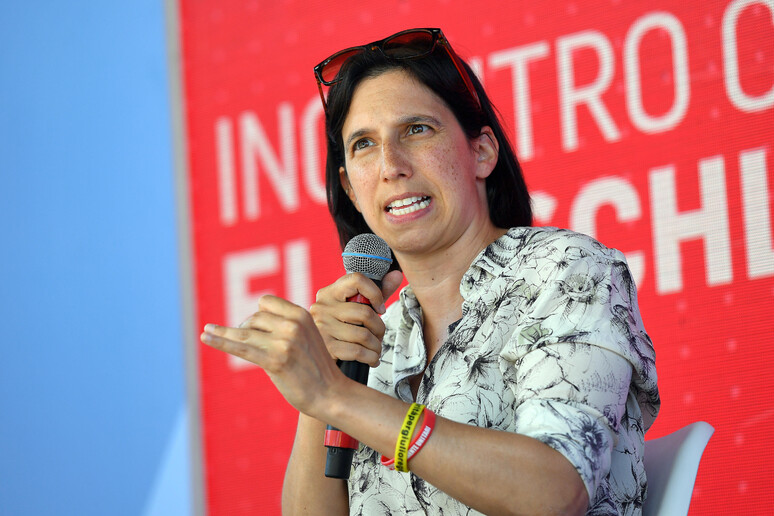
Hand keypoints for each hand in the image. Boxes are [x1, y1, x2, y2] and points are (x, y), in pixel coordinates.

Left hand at [200, 295, 343, 415]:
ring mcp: (284, 342)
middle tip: (250, 347)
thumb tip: (252, 319)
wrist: (330, 394)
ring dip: (227, 334)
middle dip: (247, 329)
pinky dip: (220, 340)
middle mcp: (293, 325)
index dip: (258, 314)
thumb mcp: (307, 336)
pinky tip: (206, 336)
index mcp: (301, 315)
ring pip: (245, 331)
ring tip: (209, 333)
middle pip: (254, 318)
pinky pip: (242, 347)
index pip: (265, 302)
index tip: (257, 328)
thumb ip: (286, 324)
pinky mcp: (275, 361)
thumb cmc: (316, 367)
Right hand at [310, 270, 402, 366]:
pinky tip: (371, 359)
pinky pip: (358, 352)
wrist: (319, 356)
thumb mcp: (356, 307)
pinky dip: (371, 358)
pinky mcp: (326, 347)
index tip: (380, 308)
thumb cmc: (342, 328)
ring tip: (375, 349)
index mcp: (329, 292)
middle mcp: (322, 307)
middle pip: (365, 312)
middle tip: (379, 335)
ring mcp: (322, 327)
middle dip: (379, 328)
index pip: (357, 279)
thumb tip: (396, 275)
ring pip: (364, 335)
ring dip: (376, 346)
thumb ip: (376, 291)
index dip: (375, 293)